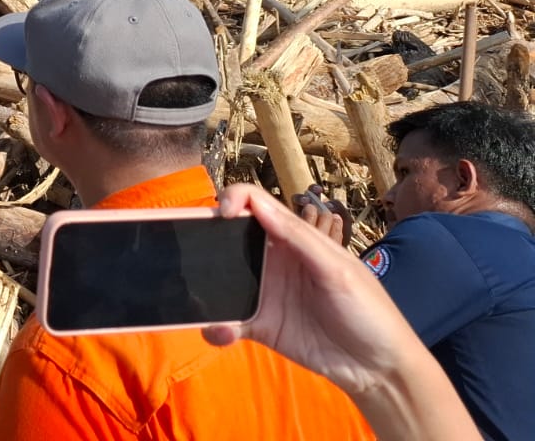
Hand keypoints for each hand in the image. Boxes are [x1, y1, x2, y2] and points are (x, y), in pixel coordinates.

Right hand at [203, 184, 410, 396]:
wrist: (380, 370)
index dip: (235, 199)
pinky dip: (217, 326)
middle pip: (230, 238)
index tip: (222, 214)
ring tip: (197, 300)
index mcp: (294, 238)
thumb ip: (298, 237)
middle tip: (190, 252)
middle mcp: (274, 260)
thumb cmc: (368, 311)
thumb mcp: (338, 270)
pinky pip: (229, 321)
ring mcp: (265, 293)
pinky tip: (221, 333)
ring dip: (205, 288)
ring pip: (222, 280)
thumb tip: (254, 203)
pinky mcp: (260, 326)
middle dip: (206, 240)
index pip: (256, 204)